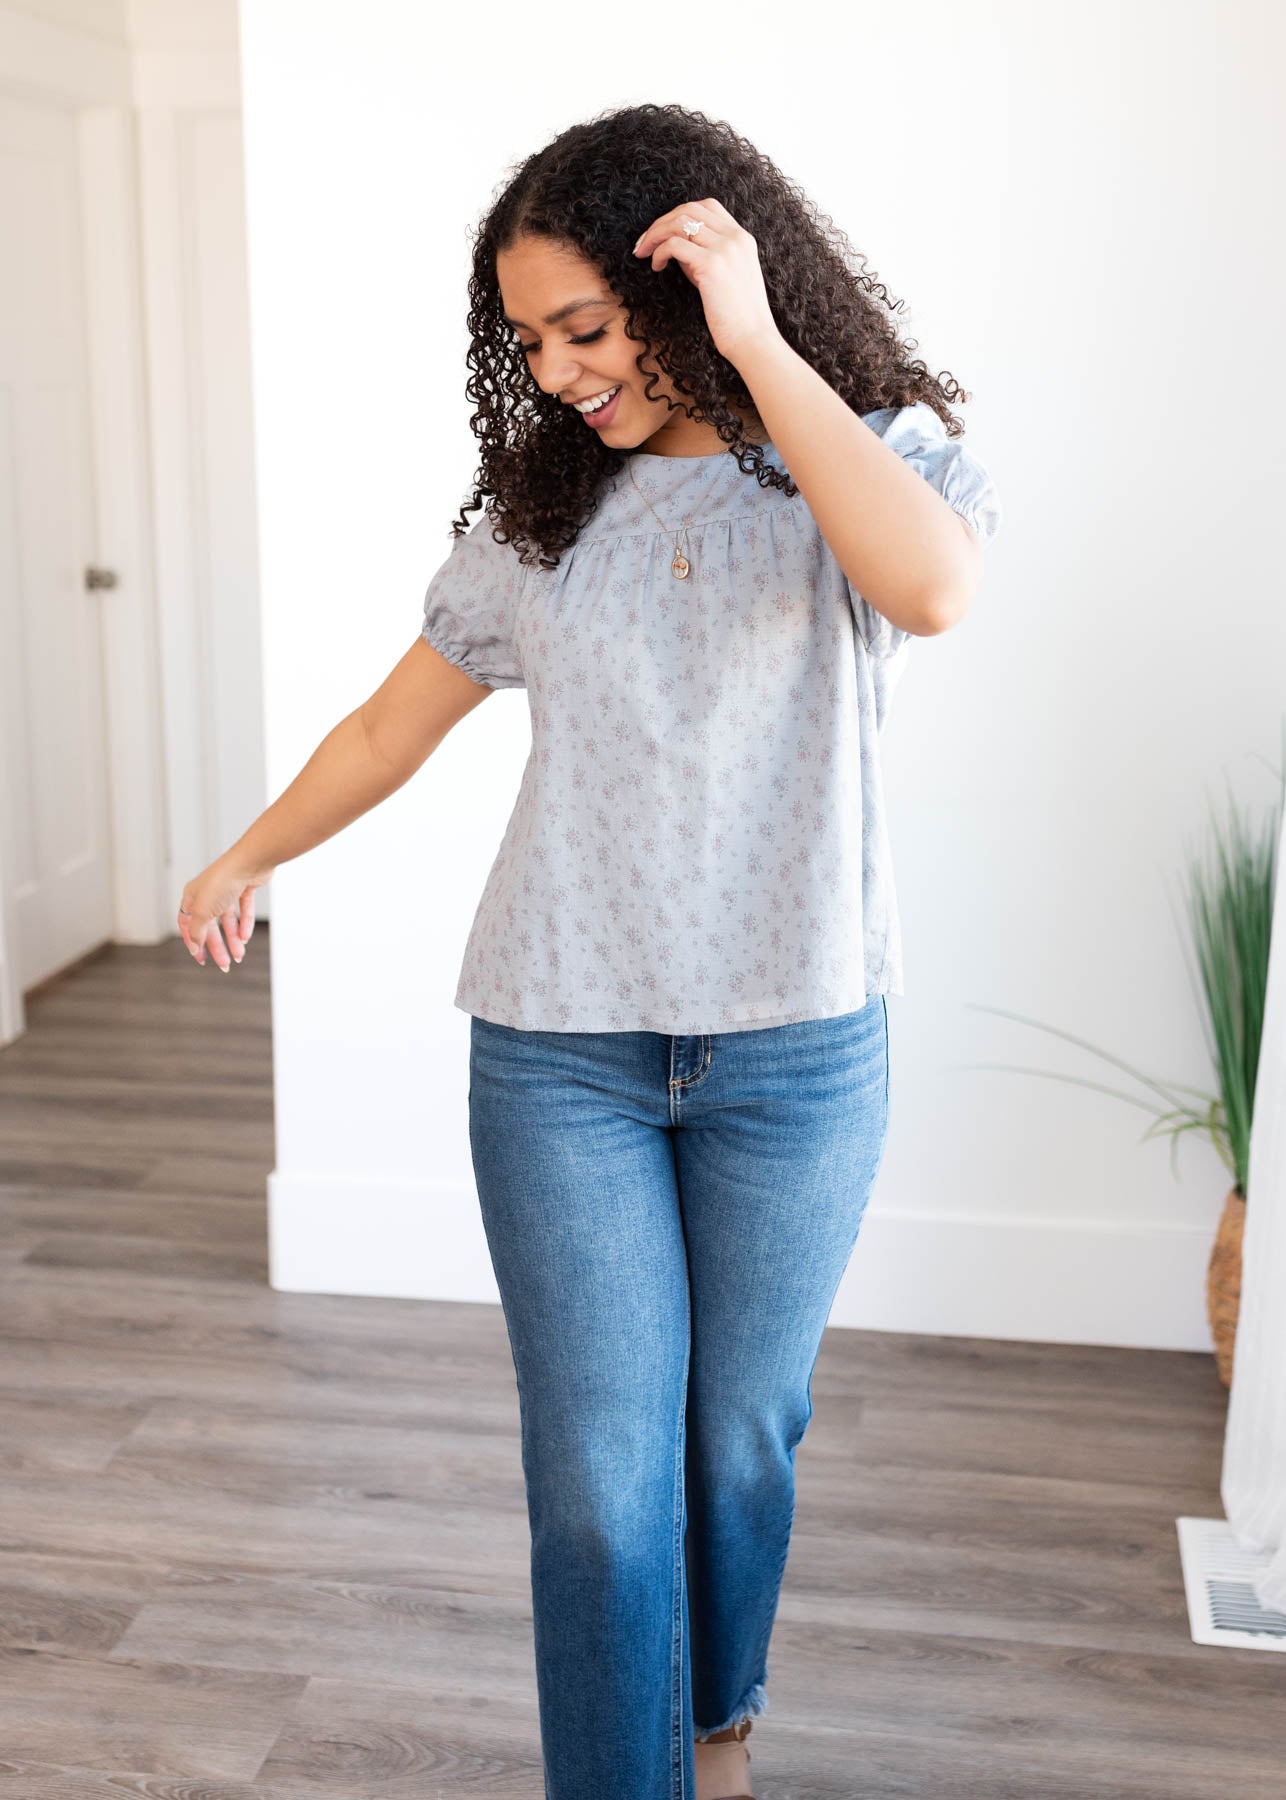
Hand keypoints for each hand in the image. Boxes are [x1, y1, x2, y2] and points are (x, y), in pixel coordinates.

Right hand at [178, 858, 271, 970]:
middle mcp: (208, 893)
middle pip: (211, 926)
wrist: (250, 862)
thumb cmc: (222, 882)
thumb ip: (197, 931)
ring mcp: (226, 890)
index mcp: (192, 896)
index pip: (187, 924)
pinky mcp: (244, 888)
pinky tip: (246, 938)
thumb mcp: (203, 911)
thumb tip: (194, 946)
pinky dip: (245, 924)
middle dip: (217, 946)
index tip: (200, 959)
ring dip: (233, 939)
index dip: (193, 942)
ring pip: (228, 920)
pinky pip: (243, 910)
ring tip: (239, 955)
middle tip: (224, 964)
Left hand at [633, 197, 780, 368]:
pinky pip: (674, 245)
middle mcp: (735, 237)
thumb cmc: (737, 317)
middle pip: (689, 208)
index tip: (663, 232)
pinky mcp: (711, 265)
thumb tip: (676, 247)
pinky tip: (656, 267)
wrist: (753, 340)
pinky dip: (659, 252)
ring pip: (679, 223)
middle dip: (661, 222)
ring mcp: (724, 249)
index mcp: (742, 238)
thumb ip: (705, 257)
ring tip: (643, 253)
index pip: (707, 206)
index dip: (680, 214)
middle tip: (643, 242)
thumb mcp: (725, 277)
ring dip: (654, 234)